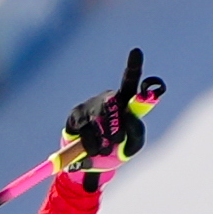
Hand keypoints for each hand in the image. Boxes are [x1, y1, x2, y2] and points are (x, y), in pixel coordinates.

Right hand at [60, 48, 158, 188]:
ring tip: (104, 149)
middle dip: (116, 129)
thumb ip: (137, 134)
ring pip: (99, 120)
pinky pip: (85, 130)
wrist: (91, 162)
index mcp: (125, 101)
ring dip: (104, 141)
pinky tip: (91, 150)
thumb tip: (129, 118)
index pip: (130, 80)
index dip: (134, 66)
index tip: (136, 51)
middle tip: (116, 141)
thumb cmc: (116, 149)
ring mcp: (90, 105)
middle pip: (113, 106)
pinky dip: (90, 145)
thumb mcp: (133, 145)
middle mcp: (108, 98)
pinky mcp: (76, 115)